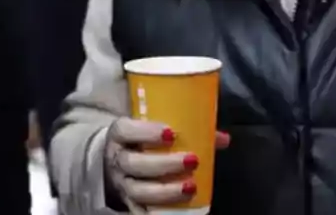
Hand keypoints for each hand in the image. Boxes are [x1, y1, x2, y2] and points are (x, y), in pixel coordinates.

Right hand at [104, 118, 229, 212]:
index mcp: (120, 135)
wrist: (113, 162)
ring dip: (166, 191)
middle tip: (191, 160)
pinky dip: (154, 214)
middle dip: (164, 164)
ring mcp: (122, 184)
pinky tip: (174, 213)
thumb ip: (185, 129)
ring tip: (190, 187)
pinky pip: (139, 212)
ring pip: (138, 190)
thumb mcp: (150, 129)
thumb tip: (221, 138)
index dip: (146, 132)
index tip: (171, 133)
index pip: (126, 130)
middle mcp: (118, 160)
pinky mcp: (129, 203)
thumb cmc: (139, 142)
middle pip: (134, 163)